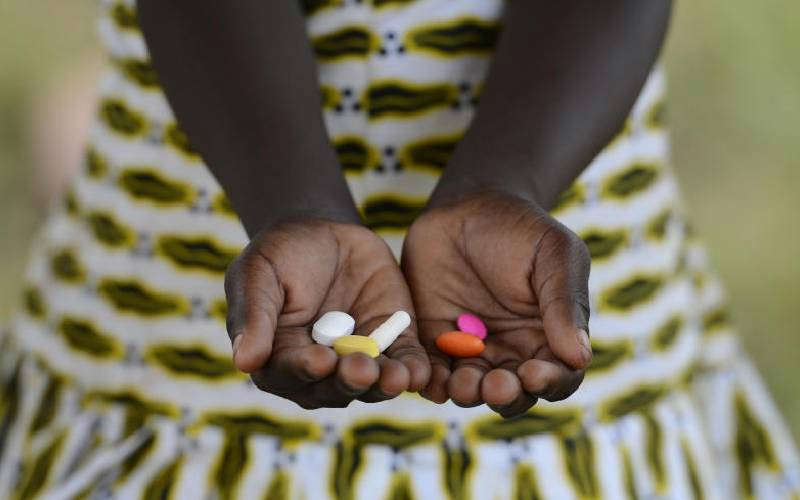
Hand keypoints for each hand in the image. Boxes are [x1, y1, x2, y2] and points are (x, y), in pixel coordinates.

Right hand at [225, 219, 429, 408]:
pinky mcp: (392, 343)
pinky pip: (404, 362)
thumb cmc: (279, 255)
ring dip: (385, 384)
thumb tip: (244, 363)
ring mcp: (358, 358)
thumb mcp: (257, 275)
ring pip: (372, 383)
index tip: (319, 360)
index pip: (290, 373)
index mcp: (279, 358)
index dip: (305, 369)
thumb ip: (254, 317)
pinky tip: (421, 373)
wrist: (322, 230)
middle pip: (334, 386)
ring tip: (397, 378)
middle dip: (349, 380)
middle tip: (362, 370)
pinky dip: (413, 370)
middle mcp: (320, 369)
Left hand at [402, 192, 591, 417]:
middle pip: (513, 393)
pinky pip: (431, 370)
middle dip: (505, 395)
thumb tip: (579, 357)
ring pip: (471, 388)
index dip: (549, 383)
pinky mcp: (432, 341)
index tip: (534, 373)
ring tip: (462, 384)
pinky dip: (430, 381)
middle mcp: (510, 353)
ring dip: (467, 393)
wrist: (467, 206)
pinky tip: (429, 379)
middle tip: (495, 384)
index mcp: (549, 338)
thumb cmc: (522, 229)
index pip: (557, 377)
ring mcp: (469, 350)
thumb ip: (566, 303)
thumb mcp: (556, 255)